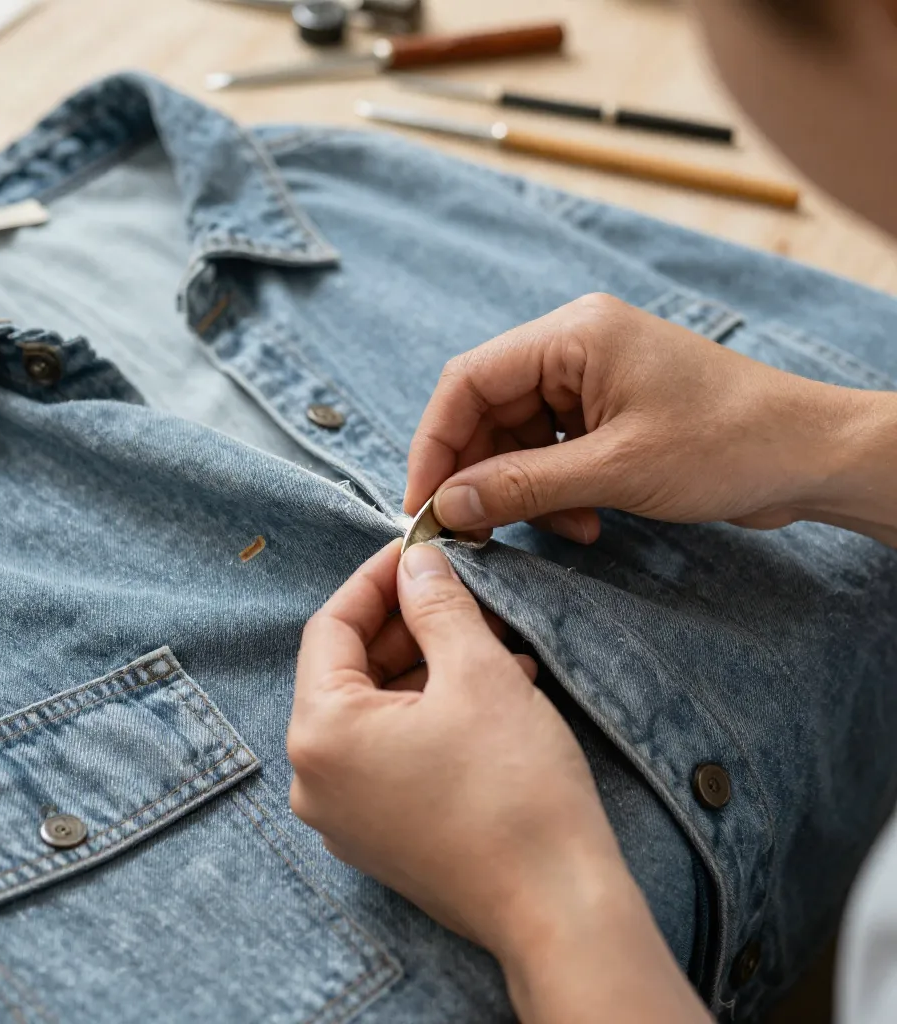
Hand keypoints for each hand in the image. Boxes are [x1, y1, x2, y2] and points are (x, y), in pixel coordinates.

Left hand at [289, 540, 708, 1022]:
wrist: (559, 909)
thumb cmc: (514, 791)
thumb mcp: (477, 672)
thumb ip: (437, 605)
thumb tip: (416, 562)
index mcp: (320, 733)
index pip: (331, 627)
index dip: (376, 580)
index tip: (416, 550)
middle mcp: (316, 777)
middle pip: (352, 669)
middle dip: (412, 624)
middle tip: (465, 594)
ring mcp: (346, 813)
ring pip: (378, 709)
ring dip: (432, 666)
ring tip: (496, 641)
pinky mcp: (381, 833)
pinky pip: (393, 751)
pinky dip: (434, 712)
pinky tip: (494, 691)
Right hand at [405, 292, 893, 543]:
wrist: (811, 457)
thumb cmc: (728, 443)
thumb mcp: (615, 470)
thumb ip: (523, 486)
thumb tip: (448, 502)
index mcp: (572, 335)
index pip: (469, 381)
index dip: (436, 444)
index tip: (423, 502)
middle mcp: (575, 348)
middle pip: (490, 412)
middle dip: (481, 474)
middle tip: (473, 530)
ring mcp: (593, 381)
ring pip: (520, 439)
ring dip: (525, 492)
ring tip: (560, 529)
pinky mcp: (609, 415)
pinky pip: (554, 454)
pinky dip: (556, 493)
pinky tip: (587, 524)